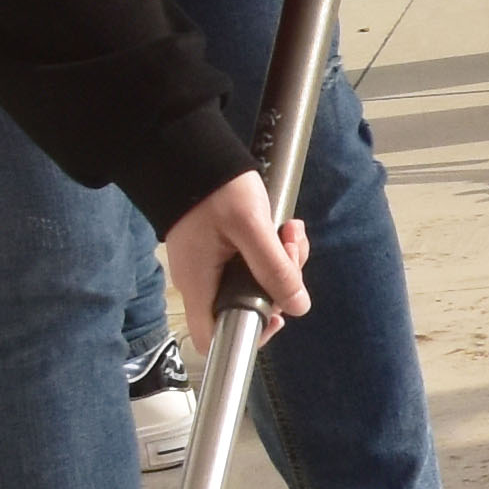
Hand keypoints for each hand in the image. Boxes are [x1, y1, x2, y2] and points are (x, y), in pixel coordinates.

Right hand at [165, 169, 312, 352]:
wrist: (189, 151)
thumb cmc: (215, 188)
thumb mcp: (251, 227)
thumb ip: (274, 268)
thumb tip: (299, 307)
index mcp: (199, 283)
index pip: (213, 336)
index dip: (248, 334)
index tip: (277, 313)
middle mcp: (201, 281)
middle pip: (246, 305)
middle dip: (279, 283)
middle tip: (291, 249)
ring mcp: (210, 266)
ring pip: (255, 282)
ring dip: (281, 261)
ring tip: (290, 231)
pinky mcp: (219, 251)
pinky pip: (251, 262)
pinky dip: (270, 249)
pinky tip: (281, 228)